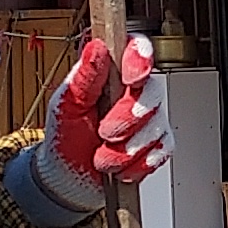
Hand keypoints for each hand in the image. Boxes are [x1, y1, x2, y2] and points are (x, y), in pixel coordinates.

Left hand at [44, 36, 167, 192]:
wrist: (67, 179)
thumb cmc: (65, 136)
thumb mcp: (66, 104)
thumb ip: (84, 76)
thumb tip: (96, 47)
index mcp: (112, 73)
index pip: (137, 50)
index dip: (140, 59)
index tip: (131, 78)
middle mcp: (134, 91)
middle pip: (151, 91)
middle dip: (128, 117)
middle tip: (105, 133)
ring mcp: (149, 118)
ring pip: (157, 124)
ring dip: (128, 147)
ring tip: (103, 157)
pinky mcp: (157, 144)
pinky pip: (162, 149)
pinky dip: (139, 163)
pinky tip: (121, 166)